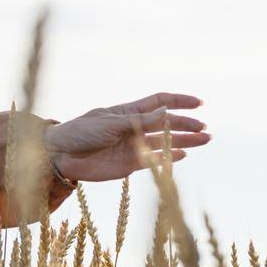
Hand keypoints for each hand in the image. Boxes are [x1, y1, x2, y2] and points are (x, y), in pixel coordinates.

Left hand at [43, 92, 210, 182]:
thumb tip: (166, 112)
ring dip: (184, 141)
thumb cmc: (80, 132)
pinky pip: (154, 160)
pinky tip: (183, 155)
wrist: (61, 155)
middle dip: (187, 125)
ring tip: (205, 140)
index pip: (159, 103)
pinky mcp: (130, 164)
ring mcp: (133, 146)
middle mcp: (134, 128)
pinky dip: (168, 158)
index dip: (179, 102)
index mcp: (127, 112)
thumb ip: (139, 121)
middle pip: (166, 124)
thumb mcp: (110, 123)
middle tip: (205, 128)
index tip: (199, 103)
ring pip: (164, 142)